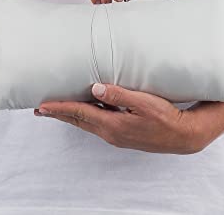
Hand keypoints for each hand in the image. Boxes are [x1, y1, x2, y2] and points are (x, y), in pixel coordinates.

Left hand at [34, 83, 206, 154]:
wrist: (182, 135)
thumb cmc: (165, 117)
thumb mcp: (143, 102)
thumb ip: (118, 95)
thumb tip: (95, 89)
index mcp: (113, 125)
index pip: (80, 114)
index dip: (60, 109)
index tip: (43, 106)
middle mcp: (110, 132)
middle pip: (79, 121)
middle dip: (59, 114)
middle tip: (41, 110)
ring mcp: (116, 135)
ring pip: (87, 123)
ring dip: (70, 116)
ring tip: (57, 110)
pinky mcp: (122, 134)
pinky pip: (97, 124)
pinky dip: (85, 117)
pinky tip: (86, 112)